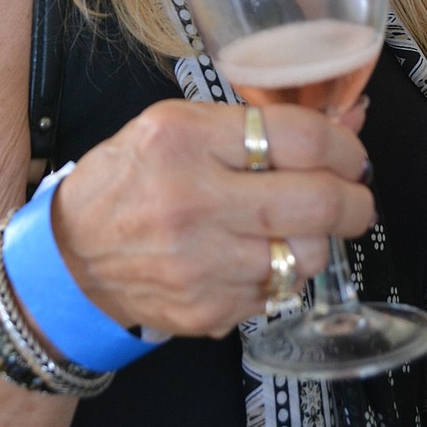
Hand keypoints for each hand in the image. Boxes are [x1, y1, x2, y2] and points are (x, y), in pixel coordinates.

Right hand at [51, 99, 373, 339]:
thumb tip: (348, 117)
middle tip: (355, 196)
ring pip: (307, 254)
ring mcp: (201, 263)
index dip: (344, 145)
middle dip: (355, 200)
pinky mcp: (208, 309)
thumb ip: (262, 122)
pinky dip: (280, 272)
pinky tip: (253, 256)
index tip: (350, 153)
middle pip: (318, 202)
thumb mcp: (178, 125)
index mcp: (183, 139)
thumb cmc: (128, 181)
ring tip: (293, 227)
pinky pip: (280, 290)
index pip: (299, 137)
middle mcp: (192, 201)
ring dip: (315, 240)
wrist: (71, 258)